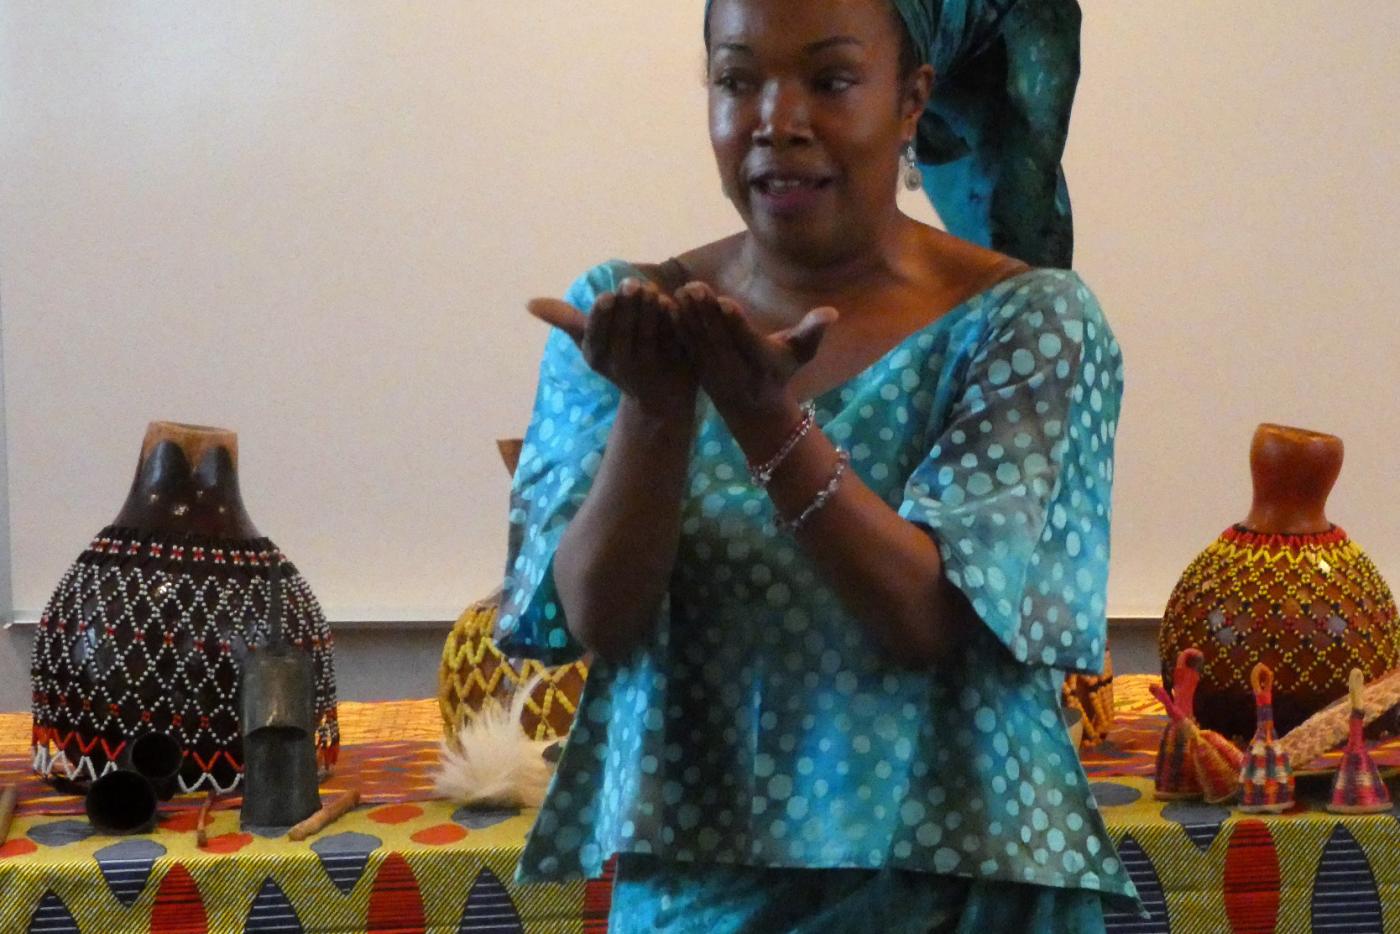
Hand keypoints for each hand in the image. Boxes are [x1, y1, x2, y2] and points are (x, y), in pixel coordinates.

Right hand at [528, 278, 696, 418]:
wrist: (659, 396)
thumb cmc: (621, 358)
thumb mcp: (592, 342)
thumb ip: (566, 320)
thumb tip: (529, 303)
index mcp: (596, 357)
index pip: (596, 335)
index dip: (602, 317)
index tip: (606, 296)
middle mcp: (620, 367)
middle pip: (624, 333)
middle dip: (628, 307)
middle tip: (633, 284)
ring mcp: (649, 370)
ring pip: (649, 337)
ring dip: (650, 313)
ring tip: (652, 290)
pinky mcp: (675, 368)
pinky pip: (674, 343)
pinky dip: (674, 324)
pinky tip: (675, 303)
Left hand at [672, 281, 836, 417]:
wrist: (754, 409)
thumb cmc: (781, 371)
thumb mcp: (800, 354)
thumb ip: (812, 331)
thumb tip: (833, 312)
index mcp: (761, 363)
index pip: (747, 341)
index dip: (735, 322)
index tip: (725, 301)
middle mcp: (735, 369)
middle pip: (718, 339)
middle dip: (705, 313)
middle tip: (695, 286)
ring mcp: (714, 371)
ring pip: (698, 342)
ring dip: (688, 317)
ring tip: (681, 291)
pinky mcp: (698, 369)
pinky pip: (686, 347)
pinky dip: (677, 328)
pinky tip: (668, 306)